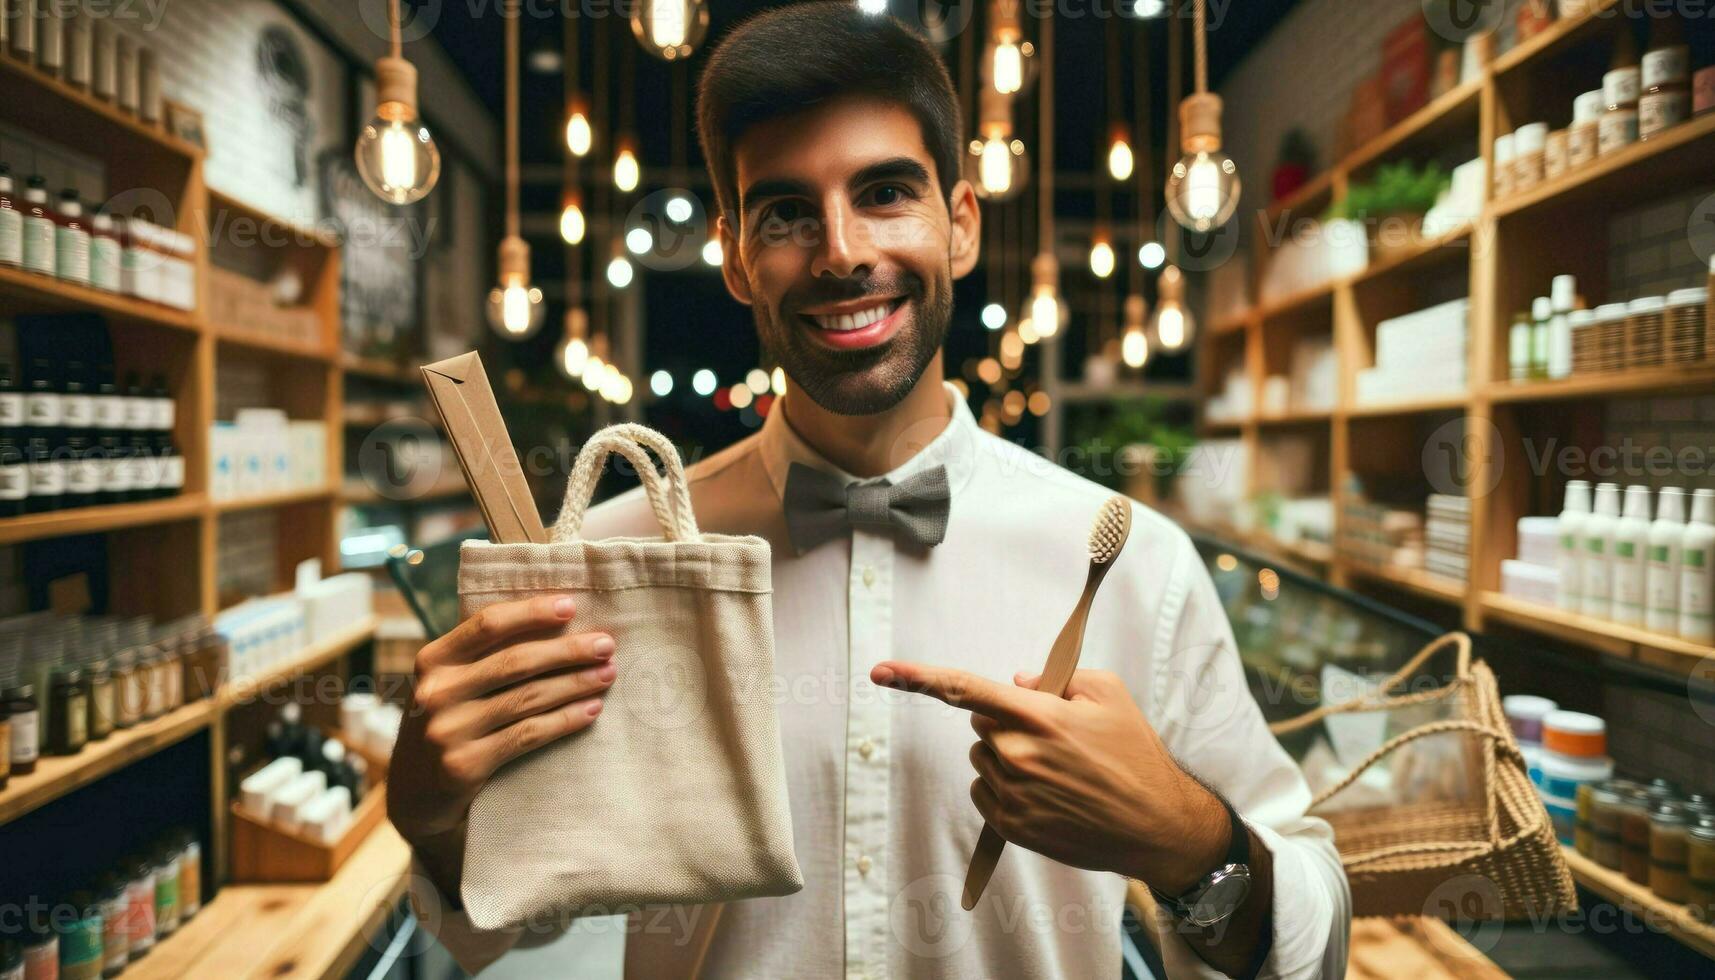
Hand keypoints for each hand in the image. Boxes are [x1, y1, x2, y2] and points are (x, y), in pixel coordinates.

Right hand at [389, 595, 616, 844]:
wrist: (415, 794)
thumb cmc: (448, 723)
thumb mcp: (451, 684)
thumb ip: (484, 656)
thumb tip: (559, 621)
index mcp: (433, 660)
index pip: (488, 625)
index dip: (532, 612)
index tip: (571, 606)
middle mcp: (436, 692)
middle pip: (516, 662)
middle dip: (568, 651)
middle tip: (607, 646)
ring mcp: (448, 730)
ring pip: (528, 698)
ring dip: (575, 684)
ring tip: (607, 675)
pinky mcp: (465, 765)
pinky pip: (528, 735)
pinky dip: (565, 720)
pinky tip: (591, 710)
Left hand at [871, 661, 1227, 894]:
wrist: (1155, 825)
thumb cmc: (1134, 755)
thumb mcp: (1107, 694)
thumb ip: (1056, 679)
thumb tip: (1016, 684)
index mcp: (1038, 716)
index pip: (965, 689)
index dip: (918, 677)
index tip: (880, 671)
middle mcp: (1017, 755)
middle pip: (980, 724)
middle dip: (1007, 722)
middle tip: (1053, 736)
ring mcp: (1012, 794)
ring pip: (983, 759)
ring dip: (1007, 756)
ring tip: (1058, 770)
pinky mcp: (1011, 826)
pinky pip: (985, 792)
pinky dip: (1006, 787)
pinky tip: (1047, 792)